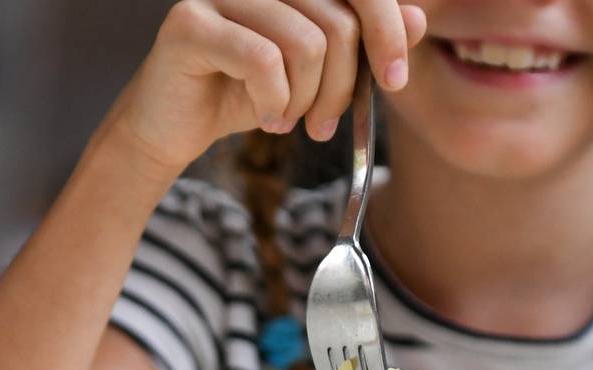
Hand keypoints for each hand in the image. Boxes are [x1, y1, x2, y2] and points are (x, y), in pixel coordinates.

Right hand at [103, 0, 425, 176]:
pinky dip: (273, 103)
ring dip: (305, 101)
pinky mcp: (190, 23)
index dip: (387, 31)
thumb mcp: (315, 76)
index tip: (394, 81)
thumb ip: (361, 45)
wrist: (175, 127)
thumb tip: (417, 19)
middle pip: (338, 22)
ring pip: (306, 45)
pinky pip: (262, 61)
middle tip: (323, 126)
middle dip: (342, 88)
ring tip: (286, 120)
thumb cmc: (245, 96)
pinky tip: (264, 118)